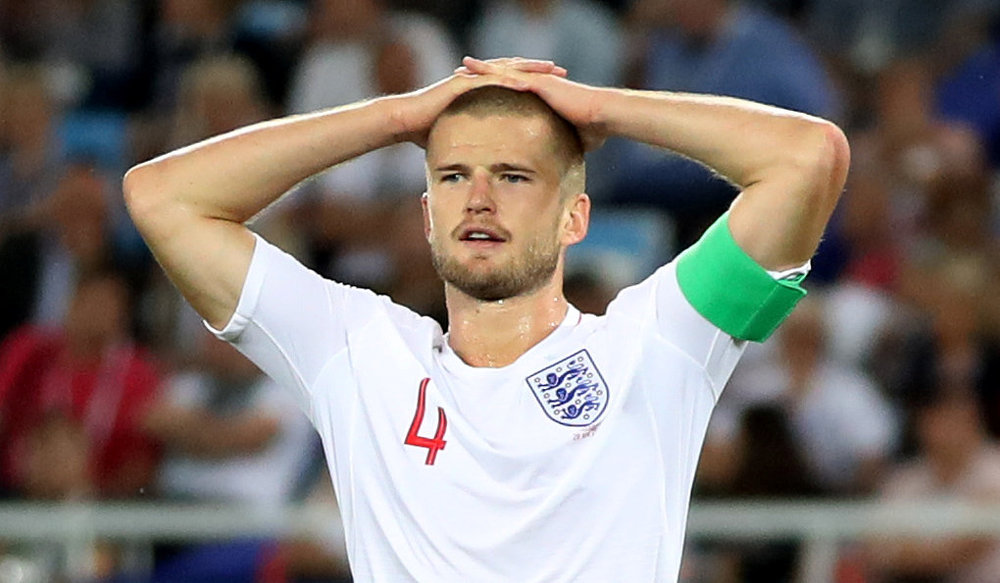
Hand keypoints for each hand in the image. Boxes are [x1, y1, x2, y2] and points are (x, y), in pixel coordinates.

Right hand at [386, 57, 562, 146]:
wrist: (405, 122)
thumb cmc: (425, 130)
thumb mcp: (456, 134)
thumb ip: (469, 140)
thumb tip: (479, 160)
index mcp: (478, 88)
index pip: (510, 80)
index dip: (532, 80)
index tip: (553, 83)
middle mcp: (475, 79)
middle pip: (513, 69)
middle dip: (537, 69)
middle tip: (560, 71)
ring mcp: (468, 79)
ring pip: (505, 69)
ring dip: (528, 69)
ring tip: (549, 70)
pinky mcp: (461, 84)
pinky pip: (489, 79)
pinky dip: (507, 79)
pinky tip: (525, 82)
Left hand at [456, 56, 608, 150]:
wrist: (604, 117)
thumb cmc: (595, 129)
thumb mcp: (574, 139)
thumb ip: (565, 145)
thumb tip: (563, 163)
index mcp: (543, 94)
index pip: (514, 87)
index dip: (496, 85)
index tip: (478, 87)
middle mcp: (539, 83)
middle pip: (505, 74)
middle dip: (483, 73)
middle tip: (461, 71)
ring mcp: (539, 81)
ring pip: (505, 70)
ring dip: (484, 68)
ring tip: (464, 64)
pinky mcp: (541, 83)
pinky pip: (513, 75)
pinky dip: (495, 72)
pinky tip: (479, 70)